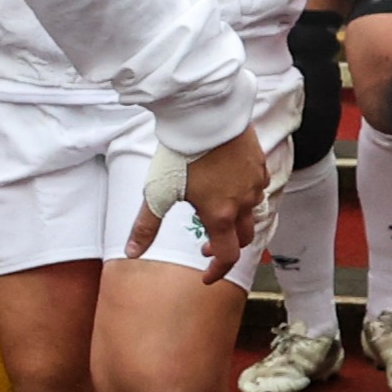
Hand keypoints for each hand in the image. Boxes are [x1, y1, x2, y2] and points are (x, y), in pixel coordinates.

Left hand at [128, 130, 271, 279]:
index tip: (206, 276)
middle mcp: (244, 203)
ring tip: (216, 211)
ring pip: (253, 211)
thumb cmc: (180, 154)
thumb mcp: (158, 192)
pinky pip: (258, 186)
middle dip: (226, 247)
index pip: (227, 257)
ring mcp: (255, 182)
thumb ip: (146, 226)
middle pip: (244, 238)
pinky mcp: (259, 162)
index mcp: (221, 216)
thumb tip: (132, 253)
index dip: (217, 271)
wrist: (205, 114)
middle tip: (205, 245)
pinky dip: (246, 195)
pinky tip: (229, 185)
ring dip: (237, 220)